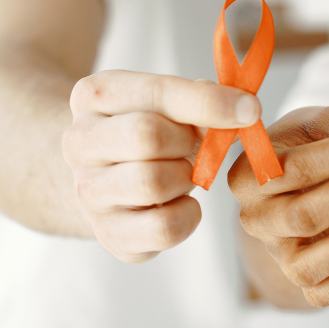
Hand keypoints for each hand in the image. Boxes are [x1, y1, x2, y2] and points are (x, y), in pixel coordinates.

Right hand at [63, 69, 260, 262]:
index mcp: (94, 96)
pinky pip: (163, 228)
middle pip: (147, 137)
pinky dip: (188, 215)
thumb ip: (200, 98)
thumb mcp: (164, 100)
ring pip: (153, 183)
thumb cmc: (146, 128)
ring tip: (181, 172)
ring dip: (185, 178)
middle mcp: (78, 142)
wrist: (104, 174)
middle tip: (193, 146)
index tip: (250, 109)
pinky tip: (180, 202)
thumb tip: (242, 109)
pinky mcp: (107, 233)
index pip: (155, 93)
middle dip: (186, 142)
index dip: (209, 102)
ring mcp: (87, 192)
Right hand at [230, 106, 328, 307]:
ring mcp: (275, 253)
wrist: (292, 185)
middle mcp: (255, 219)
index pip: (297, 167)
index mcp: (248, 175)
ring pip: (308, 264)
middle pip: (303, 216)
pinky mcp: (297, 278)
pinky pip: (321, 293)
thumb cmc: (303, 147)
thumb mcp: (315, 124)